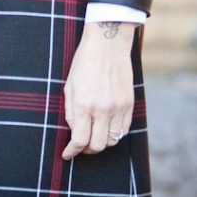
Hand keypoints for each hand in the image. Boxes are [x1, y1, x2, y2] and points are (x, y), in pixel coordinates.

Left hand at [61, 21, 135, 159]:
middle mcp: (103, 108)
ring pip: (113, 140)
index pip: (80, 140)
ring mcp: (119, 106)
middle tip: (81, 145)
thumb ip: (71, 112)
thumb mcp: (69, 85)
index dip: (72, 151)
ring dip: (102, 141)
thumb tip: (74, 132)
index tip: (67, 154)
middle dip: (87, 150)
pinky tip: (107, 127)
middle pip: (98, 145)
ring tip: (94, 135)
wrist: (108, 42)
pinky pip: (125, 129)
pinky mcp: (130, 102)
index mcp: (84, 104)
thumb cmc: (84, 62)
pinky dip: (116, 133)